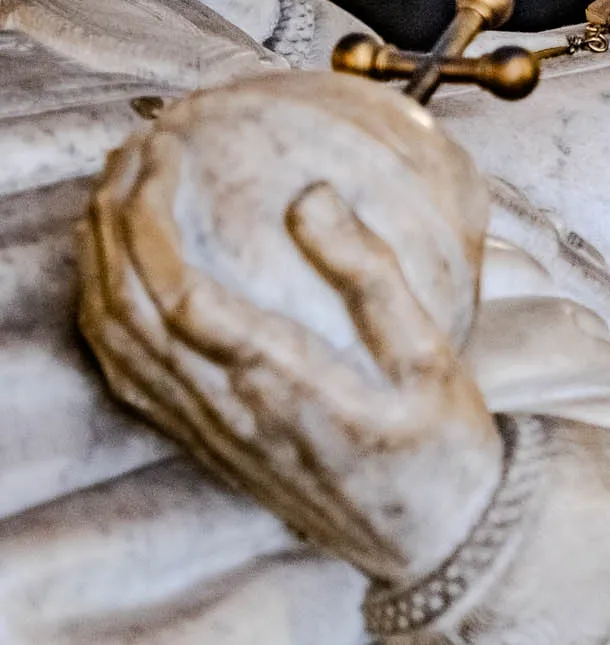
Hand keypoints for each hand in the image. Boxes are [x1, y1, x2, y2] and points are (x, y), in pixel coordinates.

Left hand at [76, 133, 503, 585]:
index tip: (169, 150)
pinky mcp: (204, 439)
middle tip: (136, 149)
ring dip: (102, 257)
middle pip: (131, 308)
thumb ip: (369, 273)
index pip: (183, 295)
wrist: (429, 531)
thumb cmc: (436, 438)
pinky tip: (118, 270)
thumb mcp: (428, 351)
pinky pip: (128, 372)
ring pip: (118, 340)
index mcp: (283, 382)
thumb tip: (311, 194)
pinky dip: (106, 310)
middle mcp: (229, 408)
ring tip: (117, 189)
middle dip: (117, 218)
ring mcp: (208, 428)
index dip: (154, 218)